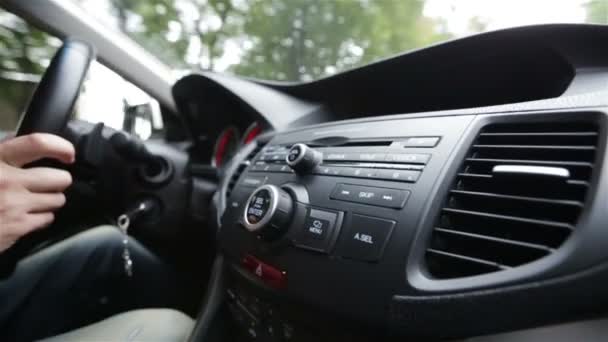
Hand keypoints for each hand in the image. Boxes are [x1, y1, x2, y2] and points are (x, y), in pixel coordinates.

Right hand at [0, 133, 74, 252]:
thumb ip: (3, 156)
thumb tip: (31, 149)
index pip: (37, 144)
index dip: (60, 146)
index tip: (69, 154)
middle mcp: (7, 180)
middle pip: (59, 178)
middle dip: (59, 181)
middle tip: (50, 183)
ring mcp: (14, 205)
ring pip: (57, 200)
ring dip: (51, 200)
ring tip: (35, 200)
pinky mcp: (18, 227)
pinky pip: (47, 218)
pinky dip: (41, 218)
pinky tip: (26, 216)